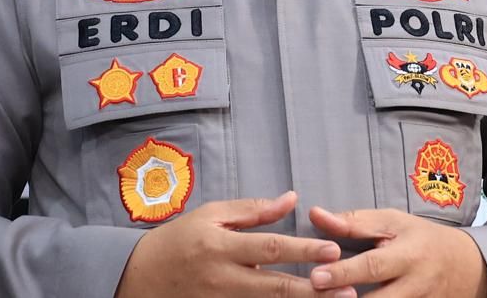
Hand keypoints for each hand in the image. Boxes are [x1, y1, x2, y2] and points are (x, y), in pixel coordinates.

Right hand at [114, 192, 340, 297]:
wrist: (138, 277)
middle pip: (275, 287)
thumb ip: (254, 210)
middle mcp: (223, 279)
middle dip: (313, 290)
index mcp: (222, 247)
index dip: (303, 250)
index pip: (271, 248)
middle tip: (347, 290)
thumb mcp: (212, 215)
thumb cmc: (179, 240)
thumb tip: (292, 199)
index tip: (333, 250)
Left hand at [308, 206, 486, 297]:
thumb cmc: (420, 239)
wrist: (464, 266)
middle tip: (315, 294)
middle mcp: (415, 285)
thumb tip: (316, 215)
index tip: (316, 276)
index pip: (373, 265)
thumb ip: (354, 222)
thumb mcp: (393, 222)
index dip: (344, 273)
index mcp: (409, 255)